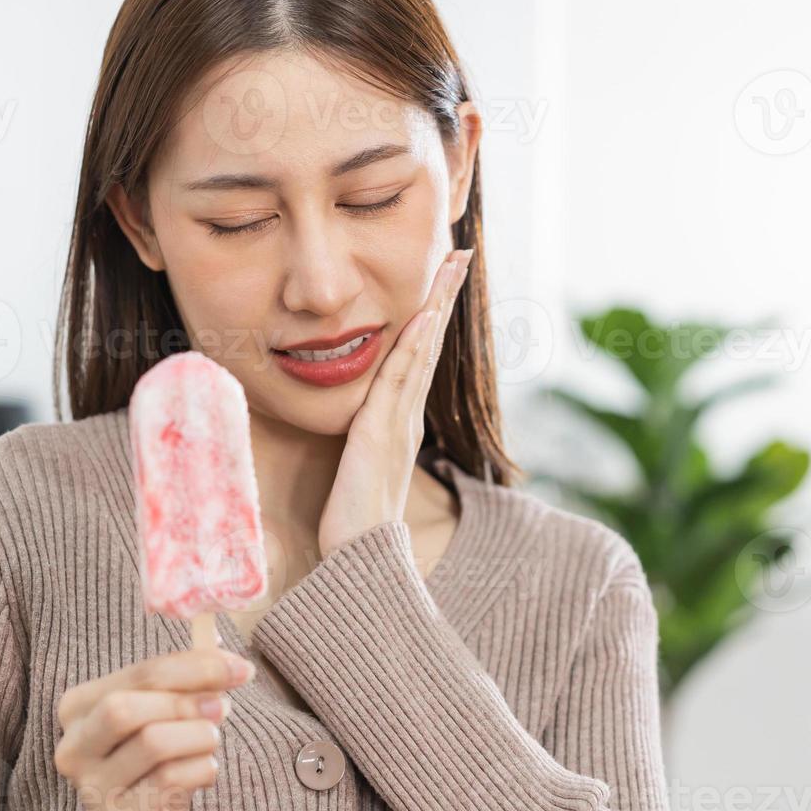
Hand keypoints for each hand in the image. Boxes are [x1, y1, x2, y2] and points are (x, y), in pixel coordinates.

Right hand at [57, 648, 255, 810]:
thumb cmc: (149, 767)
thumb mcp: (160, 718)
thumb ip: (183, 684)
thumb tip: (223, 652)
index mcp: (79, 707)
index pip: (140, 672)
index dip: (195, 666)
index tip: (238, 667)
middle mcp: (75, 747)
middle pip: (126, 707)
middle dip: (186, 702)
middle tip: (223, 707)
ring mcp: (93, 788)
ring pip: (152, 743)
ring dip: (198, 736)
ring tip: (210, 741)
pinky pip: (170, 780)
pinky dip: (202, 768)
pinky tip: (205, 771)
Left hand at [317, 246, 473, 557]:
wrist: (360, 558)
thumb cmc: (351, 519)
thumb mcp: (353, 462)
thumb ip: (357, 435)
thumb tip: (350, 416)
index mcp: (398, 417)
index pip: (418, 353)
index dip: (431, 312)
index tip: (441, 275)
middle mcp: (406, 414)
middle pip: (430, 341)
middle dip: (444, 294)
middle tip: (460, 252)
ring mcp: (399, 421)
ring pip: (422, 351)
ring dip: (435, 305)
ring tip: (450, 266)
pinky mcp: (382, 432)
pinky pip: (400, 380)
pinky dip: (414, 346)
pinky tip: (422, 317)